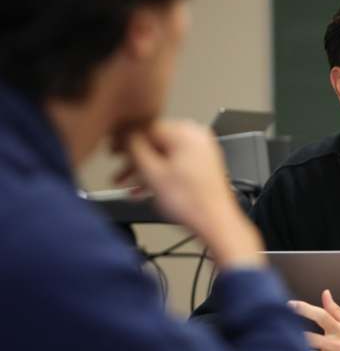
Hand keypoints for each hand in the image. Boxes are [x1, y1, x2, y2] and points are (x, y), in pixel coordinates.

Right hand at [114, 120, 263, 266]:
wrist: (215, 224)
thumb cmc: (193, 203)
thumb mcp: (152, 172)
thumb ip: (134, 148)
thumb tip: (124, 134)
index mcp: (187, 132)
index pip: (147, 126)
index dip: (124, 140)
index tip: (112, 151)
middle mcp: (197, 138)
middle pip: (155, 142)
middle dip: (133, 160)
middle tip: (118, 170)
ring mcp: (202, 152)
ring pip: (164, 156)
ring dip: (143, 171)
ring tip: (127, 186)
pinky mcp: (203, 167)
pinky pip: (174, 165)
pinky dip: (159, 176)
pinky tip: (143, 191)